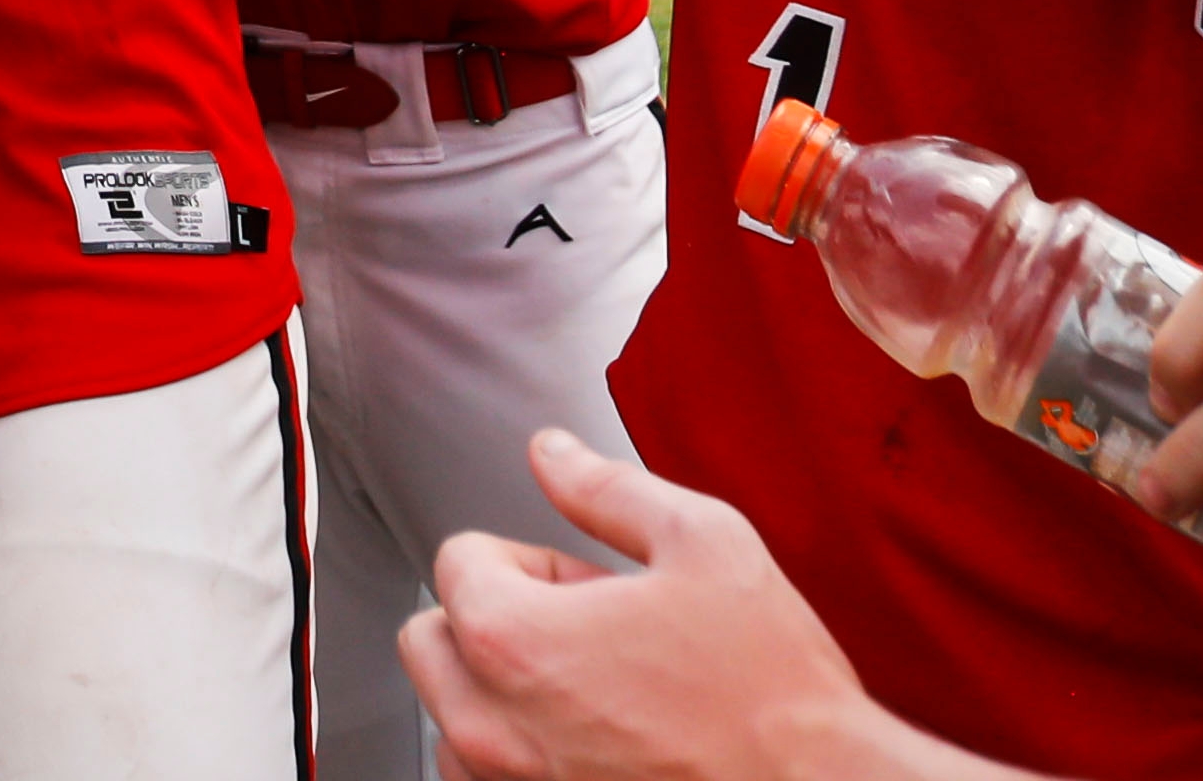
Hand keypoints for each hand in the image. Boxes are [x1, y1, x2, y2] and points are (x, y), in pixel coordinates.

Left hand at [400, 431, 924, 780]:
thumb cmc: (772, 692)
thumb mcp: (705, 543)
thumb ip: (607, 488)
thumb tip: (551, 453)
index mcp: (512, 639)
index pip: (458, 560)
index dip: (531, 560)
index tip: (588, 584)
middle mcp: (489, 724)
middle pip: (431, 639)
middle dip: (495, 620)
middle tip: (583, 633)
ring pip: (452, 715)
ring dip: (501, 693)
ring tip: (597, 693)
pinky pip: (481, 779)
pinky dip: (518, 755)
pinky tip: (598, 743)